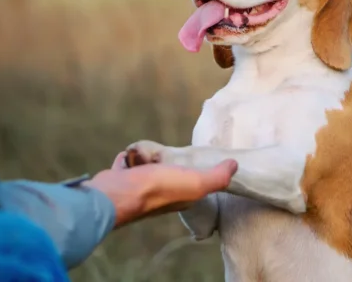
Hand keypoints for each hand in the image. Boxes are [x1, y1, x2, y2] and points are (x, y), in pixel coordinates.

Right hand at [84, 152, 237, 228]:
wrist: (116, 194)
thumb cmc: (157, 188)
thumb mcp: (195, 183)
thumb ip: (217, 177)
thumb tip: (235, 165)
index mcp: (182, 197)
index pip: (193, 182)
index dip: (195, 170)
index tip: (194, 158)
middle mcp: (161, 196)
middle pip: (168, 173)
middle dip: (167, 162)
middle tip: (166, 153)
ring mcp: (139, 189)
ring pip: (147, 168)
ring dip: (146, 158)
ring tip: (147, 153)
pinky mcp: (121, 181)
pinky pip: (127, 165)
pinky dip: (128, 159)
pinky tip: (129, 156)